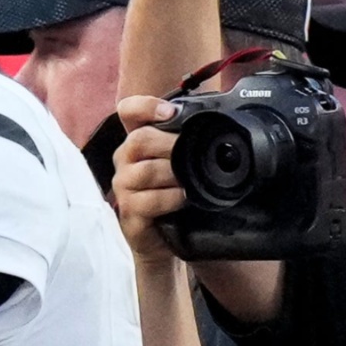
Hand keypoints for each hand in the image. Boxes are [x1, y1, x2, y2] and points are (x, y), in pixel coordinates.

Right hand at [111, 96, 184, 262]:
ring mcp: (123, 186)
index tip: (170, 113)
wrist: (165, 239)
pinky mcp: (127, 212)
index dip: (145, 106)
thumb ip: (191, 143)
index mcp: (138, 142)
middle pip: (139, 139)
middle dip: (170, 144)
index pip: (129, 112)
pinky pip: (146, 200)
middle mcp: (125, 160)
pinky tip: (184, 199)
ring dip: (173, 174)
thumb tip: (222, 121)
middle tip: (193, 152)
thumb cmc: (175, 198)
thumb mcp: (184, 165)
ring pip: (145, 171)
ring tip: (191, 180)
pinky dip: (170, 198)